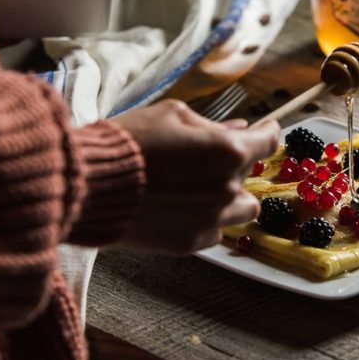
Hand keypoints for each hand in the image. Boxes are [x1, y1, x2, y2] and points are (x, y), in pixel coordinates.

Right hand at [112, 99, 279, 253]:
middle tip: (209, 155)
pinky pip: (216, 231)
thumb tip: (239, 128)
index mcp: (228, 151)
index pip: (268, 141)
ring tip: (205, 187)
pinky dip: (208, 219)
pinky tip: (186, 207)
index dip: (270, 132)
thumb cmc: (129, 141)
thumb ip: (212, 125)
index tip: (267, 128)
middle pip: (250, 174)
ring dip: (231, 196)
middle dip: (235, 162)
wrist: (88, 186)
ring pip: (243, 209)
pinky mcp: (191, 243)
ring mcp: (211, 219)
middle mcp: (227, 188)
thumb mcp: (172, 115)